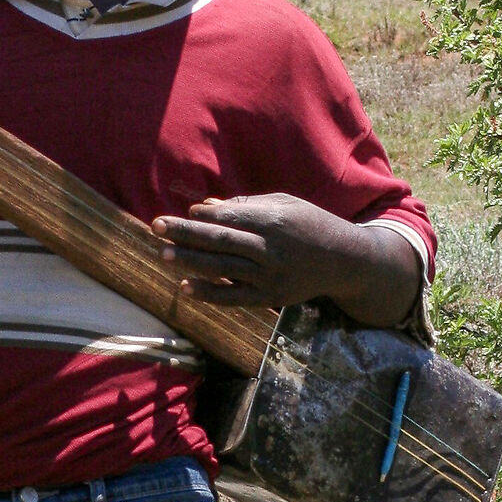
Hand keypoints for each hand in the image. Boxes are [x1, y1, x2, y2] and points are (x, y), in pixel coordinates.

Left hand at [150, 195, 421, 327]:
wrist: (345, 261)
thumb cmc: (310, 225)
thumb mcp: (285, 204)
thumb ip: (245, 205)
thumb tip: (204, 207)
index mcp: (274, 220)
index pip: (229, 218)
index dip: (201, 217)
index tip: (178, 214)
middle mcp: (271, 249)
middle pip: (221, 241)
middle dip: (186, 233)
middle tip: (157, 226)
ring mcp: (270, 276)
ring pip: (223, 268)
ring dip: (191, 261)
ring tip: (164, 253)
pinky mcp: (271, 297)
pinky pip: (234, 297)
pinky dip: (209, 292)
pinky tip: (186, 286)